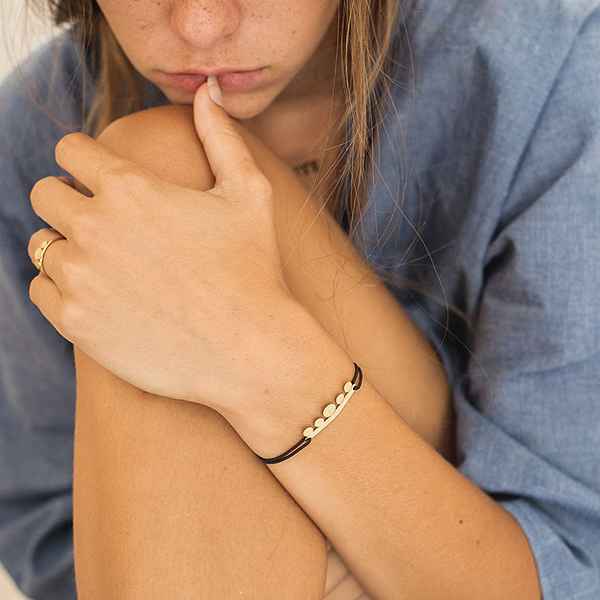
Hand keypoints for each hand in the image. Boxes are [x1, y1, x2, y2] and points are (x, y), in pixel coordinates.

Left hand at [27, 82, 296, 408]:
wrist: (250, 351)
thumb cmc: (255, 270)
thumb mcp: (249, 195)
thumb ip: (221, 137)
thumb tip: (208, 91)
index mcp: (130, 187)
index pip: (70, 150)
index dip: (83, 159)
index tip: (98, 177)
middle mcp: (94, 226)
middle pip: (45, 193)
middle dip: (68, 200)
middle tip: (104, 223)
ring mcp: (80, 277)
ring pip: (42, 245)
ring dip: (67, 247)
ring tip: (108, 263)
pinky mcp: (75, 322)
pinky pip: (40, 290)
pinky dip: (61, 288)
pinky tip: (99, 294)